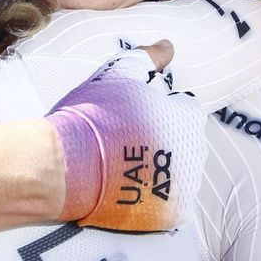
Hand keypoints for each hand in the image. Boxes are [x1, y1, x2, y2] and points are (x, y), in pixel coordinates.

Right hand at [44, 43, 204, 231]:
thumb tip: (169, 46)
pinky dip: (156, 199)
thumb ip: (148, 56)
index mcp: (188, 117)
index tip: (132, 119)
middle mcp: (195, 152)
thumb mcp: (118, 73)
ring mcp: (185, 186)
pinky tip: (129, 191)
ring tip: (123, 169)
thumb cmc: (91, 116)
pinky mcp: (172, 214)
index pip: (183, 110)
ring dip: (158, 171)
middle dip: (161, 142)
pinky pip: (172, 204)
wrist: (65, 168)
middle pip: (183, 143)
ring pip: (177, 174)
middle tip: (124, 143)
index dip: (157, 112)